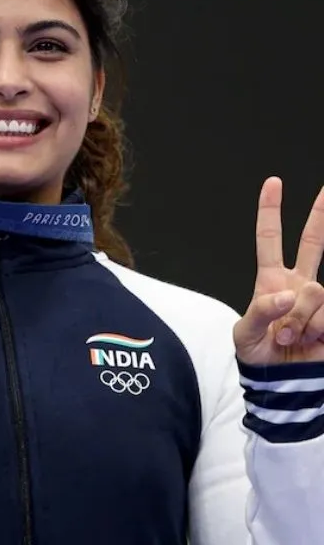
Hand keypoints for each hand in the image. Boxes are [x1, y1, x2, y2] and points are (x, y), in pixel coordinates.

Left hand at [233, 177, 323, 364]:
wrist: (279, 380)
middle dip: (319, 216)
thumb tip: (288, 294)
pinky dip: (315, 329)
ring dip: (299, 319)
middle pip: (313, 243)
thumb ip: (262, 311)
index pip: (269, 239)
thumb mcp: (245, 333)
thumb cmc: (258, 353)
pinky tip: (310, 341)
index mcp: (271, 280)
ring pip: (316, 291)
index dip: (270, 212)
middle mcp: (298, 283)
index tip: (272, 183)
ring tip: (288, 337)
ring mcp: (319, 300)